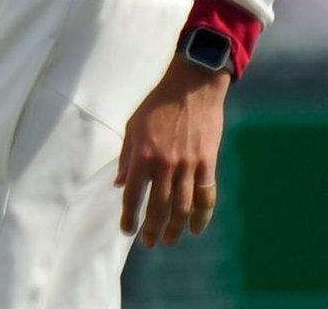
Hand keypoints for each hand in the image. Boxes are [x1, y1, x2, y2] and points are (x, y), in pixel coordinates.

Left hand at [116, 57, 228, 246]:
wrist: (192, 86)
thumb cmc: (158, 103)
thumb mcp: (133, 126)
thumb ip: (126, 157)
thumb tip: (120, 184)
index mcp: (142, 155)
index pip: (133, 195)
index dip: (129, 217)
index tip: (127, 230)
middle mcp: (164, 165)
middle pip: (158, 207)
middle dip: (152, 229)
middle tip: (149, 242)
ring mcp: (188, 165)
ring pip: (182, 207)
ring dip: (175, 228)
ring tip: (169, 239)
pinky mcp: (207, 163)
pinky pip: (206, 196)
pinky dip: (202, 216)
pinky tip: (196, 228)